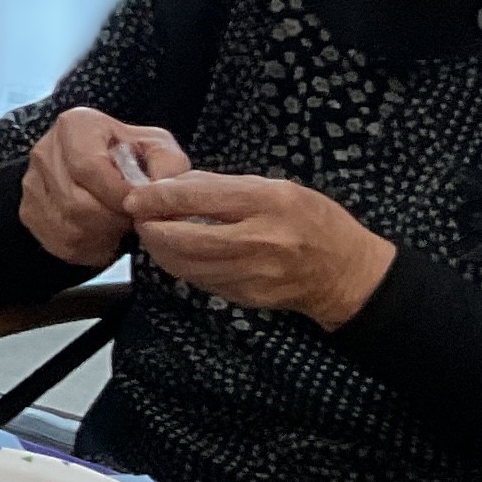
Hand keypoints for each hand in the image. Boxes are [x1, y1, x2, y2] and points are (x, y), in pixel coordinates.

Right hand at [17, 108, 189, 271]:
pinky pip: (59, 241)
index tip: (140, 205)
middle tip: (132, 217)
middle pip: (76, 202)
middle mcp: (45, 151)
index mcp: (75, 125)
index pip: (89, 167)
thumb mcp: (157, 148)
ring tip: (119, 224)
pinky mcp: (29, 211)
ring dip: (102, 234)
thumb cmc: (130, 156)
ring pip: (68, 225)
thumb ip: (168, 164)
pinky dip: (88, 247)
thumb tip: (162, 189)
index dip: (118, 194)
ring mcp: (32, 183)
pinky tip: (103, 234)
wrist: (99, 167)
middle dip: (112, 219)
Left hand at [124, 170, 395, 327]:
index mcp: (268, 203)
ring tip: (153, 233)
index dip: (160, 198)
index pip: (200, 198)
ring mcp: (251, 273)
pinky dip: (181, 266)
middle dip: (151, 228)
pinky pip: (200, 280)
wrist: (345, 272)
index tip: (137, 195)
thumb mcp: (277, 188)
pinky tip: (177, 253)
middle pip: (184, 238)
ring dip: (160, 250)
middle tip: (139, 217)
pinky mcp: (245, 296)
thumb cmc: (313, 221)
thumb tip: (176, 185)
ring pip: (186, 264)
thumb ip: (225, 187)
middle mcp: (259, 240)